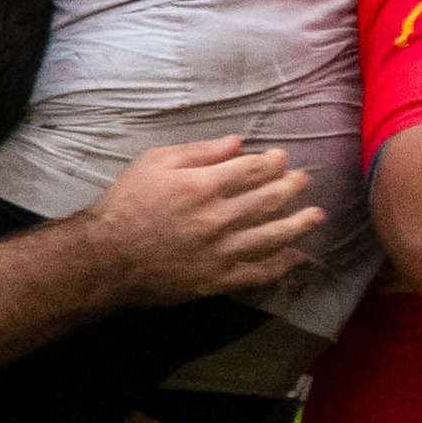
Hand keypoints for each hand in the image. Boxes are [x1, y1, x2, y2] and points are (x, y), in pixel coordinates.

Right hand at [91, 137, 322, 303]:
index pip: (251, 170)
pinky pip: (256, 274)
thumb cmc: (127, 203)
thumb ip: (199, 151)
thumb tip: (237, 142)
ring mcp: (219, 252)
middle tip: (304, 180)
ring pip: (270, 237)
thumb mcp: (155, 162)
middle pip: (266, 200)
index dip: (271, 163)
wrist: (106, 257)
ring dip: (297, 225)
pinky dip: (279, 266)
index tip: (282, 158)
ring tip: (315, 215)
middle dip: (290, 188)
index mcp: (202, 185)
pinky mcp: (215, 280)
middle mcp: (217, 218)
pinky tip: (294, 258)